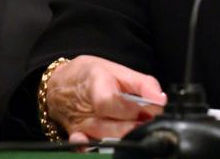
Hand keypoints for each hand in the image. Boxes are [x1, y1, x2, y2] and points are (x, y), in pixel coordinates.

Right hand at [45, 55, 166, 143]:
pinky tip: (108, 148)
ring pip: (104, 140)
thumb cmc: (89, 75)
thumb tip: (161, 100)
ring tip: (139, 131)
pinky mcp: (78, 137)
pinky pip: (86, 148)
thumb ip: (143, 84)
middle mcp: (86, 108)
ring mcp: (81, 126)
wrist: (58, 84)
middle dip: (135, 127)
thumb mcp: (116, 69)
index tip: (153, 110)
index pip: (111, 102)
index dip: (134, 109)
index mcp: (95, 84)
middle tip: (150, 123)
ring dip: (125, 137)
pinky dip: (95, 149)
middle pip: (110, 126)